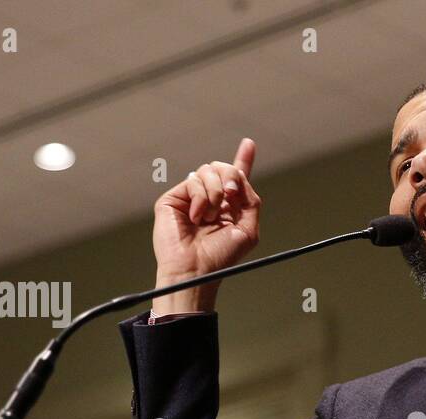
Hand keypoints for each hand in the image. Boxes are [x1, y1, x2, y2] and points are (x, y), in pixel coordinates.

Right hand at [151, 136, 261, 313]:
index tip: (249, 143)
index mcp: (228, 207)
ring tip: (210, 218)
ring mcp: (191, 197)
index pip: (236, 179)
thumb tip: (241, 178)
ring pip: (208, 171)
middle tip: (231, 196)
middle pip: (223, 168)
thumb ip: (251, 202)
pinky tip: (197, 217)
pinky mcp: (174, 198)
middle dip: (232, 177)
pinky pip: (194, 181)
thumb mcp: (248, 230)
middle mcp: (210, 199)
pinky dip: (202, 199)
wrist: (195, 269)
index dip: (243, 160)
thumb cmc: (220, 256)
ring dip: (216, 193)